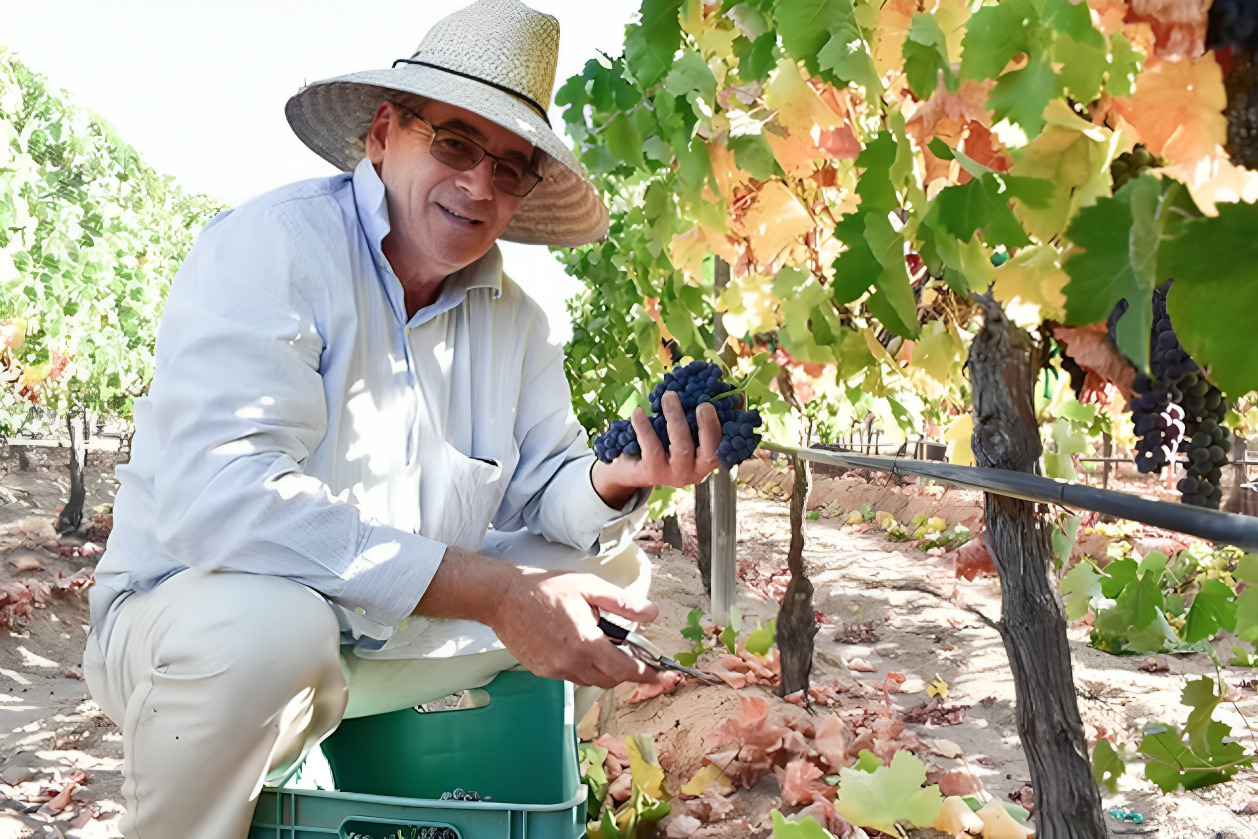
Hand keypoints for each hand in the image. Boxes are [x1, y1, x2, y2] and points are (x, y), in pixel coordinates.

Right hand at [489, 566, 667, 688]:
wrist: (503, 596)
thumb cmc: (544, 588)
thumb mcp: (590, 587)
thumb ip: (623, 604)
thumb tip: (651, 614)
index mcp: (585, 643)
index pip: (625, 670)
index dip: (646, 674)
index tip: (660, 674)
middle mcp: (570, 663)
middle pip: (609, 680)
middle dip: (624, 669)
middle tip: (629, 649)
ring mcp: (554, 670)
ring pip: (590, 680)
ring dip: (602, 667)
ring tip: (598, 639)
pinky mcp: (542, 671)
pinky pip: (571, 675)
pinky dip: (582, 665)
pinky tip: (576, 643)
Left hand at [592, 391, 721, 507]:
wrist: (633, 469)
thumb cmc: (664, 445)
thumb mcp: (682, 434)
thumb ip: (694, 419)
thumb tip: (708, 390)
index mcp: (707, 461)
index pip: (723, 447)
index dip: (722, 427)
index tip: (718, 405)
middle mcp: (695, 472)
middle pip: (709, 452)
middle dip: (708, 427)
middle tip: (704, 405)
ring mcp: (674, 475)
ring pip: (681, 447)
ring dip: (676, 418)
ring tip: (669, 396)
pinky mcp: (652, 472)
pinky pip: (652, 447)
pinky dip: (644, 426)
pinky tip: (638, 411)